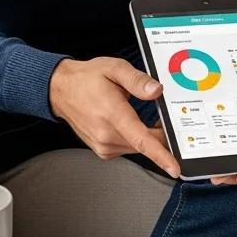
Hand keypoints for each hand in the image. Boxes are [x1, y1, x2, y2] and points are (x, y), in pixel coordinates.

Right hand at [48, 57, 179, 177]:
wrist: (62, 90)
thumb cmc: (87, 79)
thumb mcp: (114, 68)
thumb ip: (137, 80)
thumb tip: (157, 91)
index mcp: (113, 115)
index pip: (142, 140)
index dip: (161, 155)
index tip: (175, 168)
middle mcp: (106, 135)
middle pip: (145, 143)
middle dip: (160, 133)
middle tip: (161, 114)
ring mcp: (103, 145)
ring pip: (138, 147)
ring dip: (146, 135)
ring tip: (135, 113)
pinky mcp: (103, 150)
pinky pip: (128, 148)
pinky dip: (135, 138)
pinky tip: (127, 123)